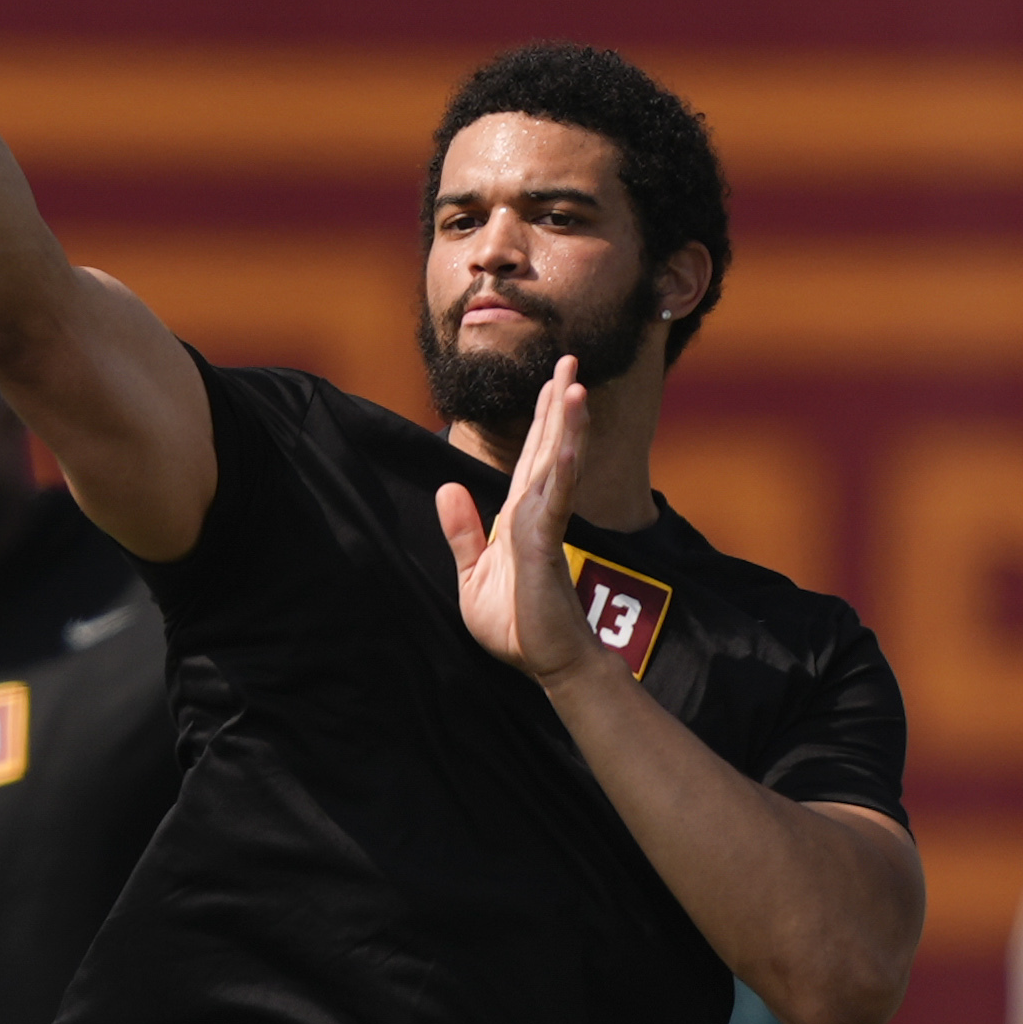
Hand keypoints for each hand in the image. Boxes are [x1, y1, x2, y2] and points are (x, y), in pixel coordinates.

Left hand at [432, 348, 595, 683]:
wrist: (545, 664)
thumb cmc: (516, 627)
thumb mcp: (473, 577)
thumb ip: (463, 532)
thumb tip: (447, 487)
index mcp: (520, 517)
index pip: (532, 458)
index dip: (543, 420)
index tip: (555, 382)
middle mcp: (537, 513)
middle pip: (549, 447)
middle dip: (559, 404)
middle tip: (571, 359)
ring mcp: (544, 526)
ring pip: (557, 464)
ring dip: (566, 425)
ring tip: (575, 384)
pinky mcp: (545, 545)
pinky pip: (554, 499)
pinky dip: (562, 468)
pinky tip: (569, 441)